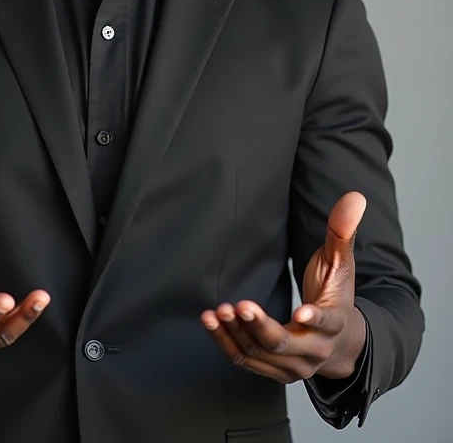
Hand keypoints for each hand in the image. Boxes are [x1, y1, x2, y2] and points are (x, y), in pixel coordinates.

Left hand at [200, 191, 367, 383]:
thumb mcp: (341, 264)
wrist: (339, 342)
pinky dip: (226, 342)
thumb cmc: (336, 295)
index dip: (315, 319)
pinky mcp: (271, 369)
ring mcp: (292, 366)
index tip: (301, 312)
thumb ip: (342, 232)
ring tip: (219, 310)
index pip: (327, 324)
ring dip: (236, 333)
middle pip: (283, 344)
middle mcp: (313, 352)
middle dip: (260, 326)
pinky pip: (244, 360)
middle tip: (241, 304)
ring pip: (260, 354)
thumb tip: (355, 197)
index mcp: (335, 324)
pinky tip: (211, 320)